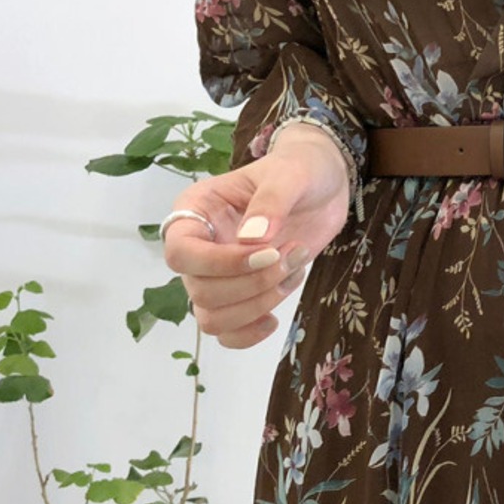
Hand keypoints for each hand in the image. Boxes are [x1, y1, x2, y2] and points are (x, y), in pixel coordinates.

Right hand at [162, 125, 353, 348]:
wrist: (324, 186)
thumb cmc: (300, 170)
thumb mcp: (290, 174)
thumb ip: (271, 201)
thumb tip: (253, 238)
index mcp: (196, 211)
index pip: (179, 252)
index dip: (220, 263)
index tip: (268, 252)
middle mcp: (198, 247)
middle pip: (200, 291)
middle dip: (252, 283)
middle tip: (292, 254)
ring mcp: (217, 275)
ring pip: (212, 318)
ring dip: (258, 305)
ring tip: (293, 272)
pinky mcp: (240, 294)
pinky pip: (227, 333)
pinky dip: (249, 333)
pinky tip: (274, 317)